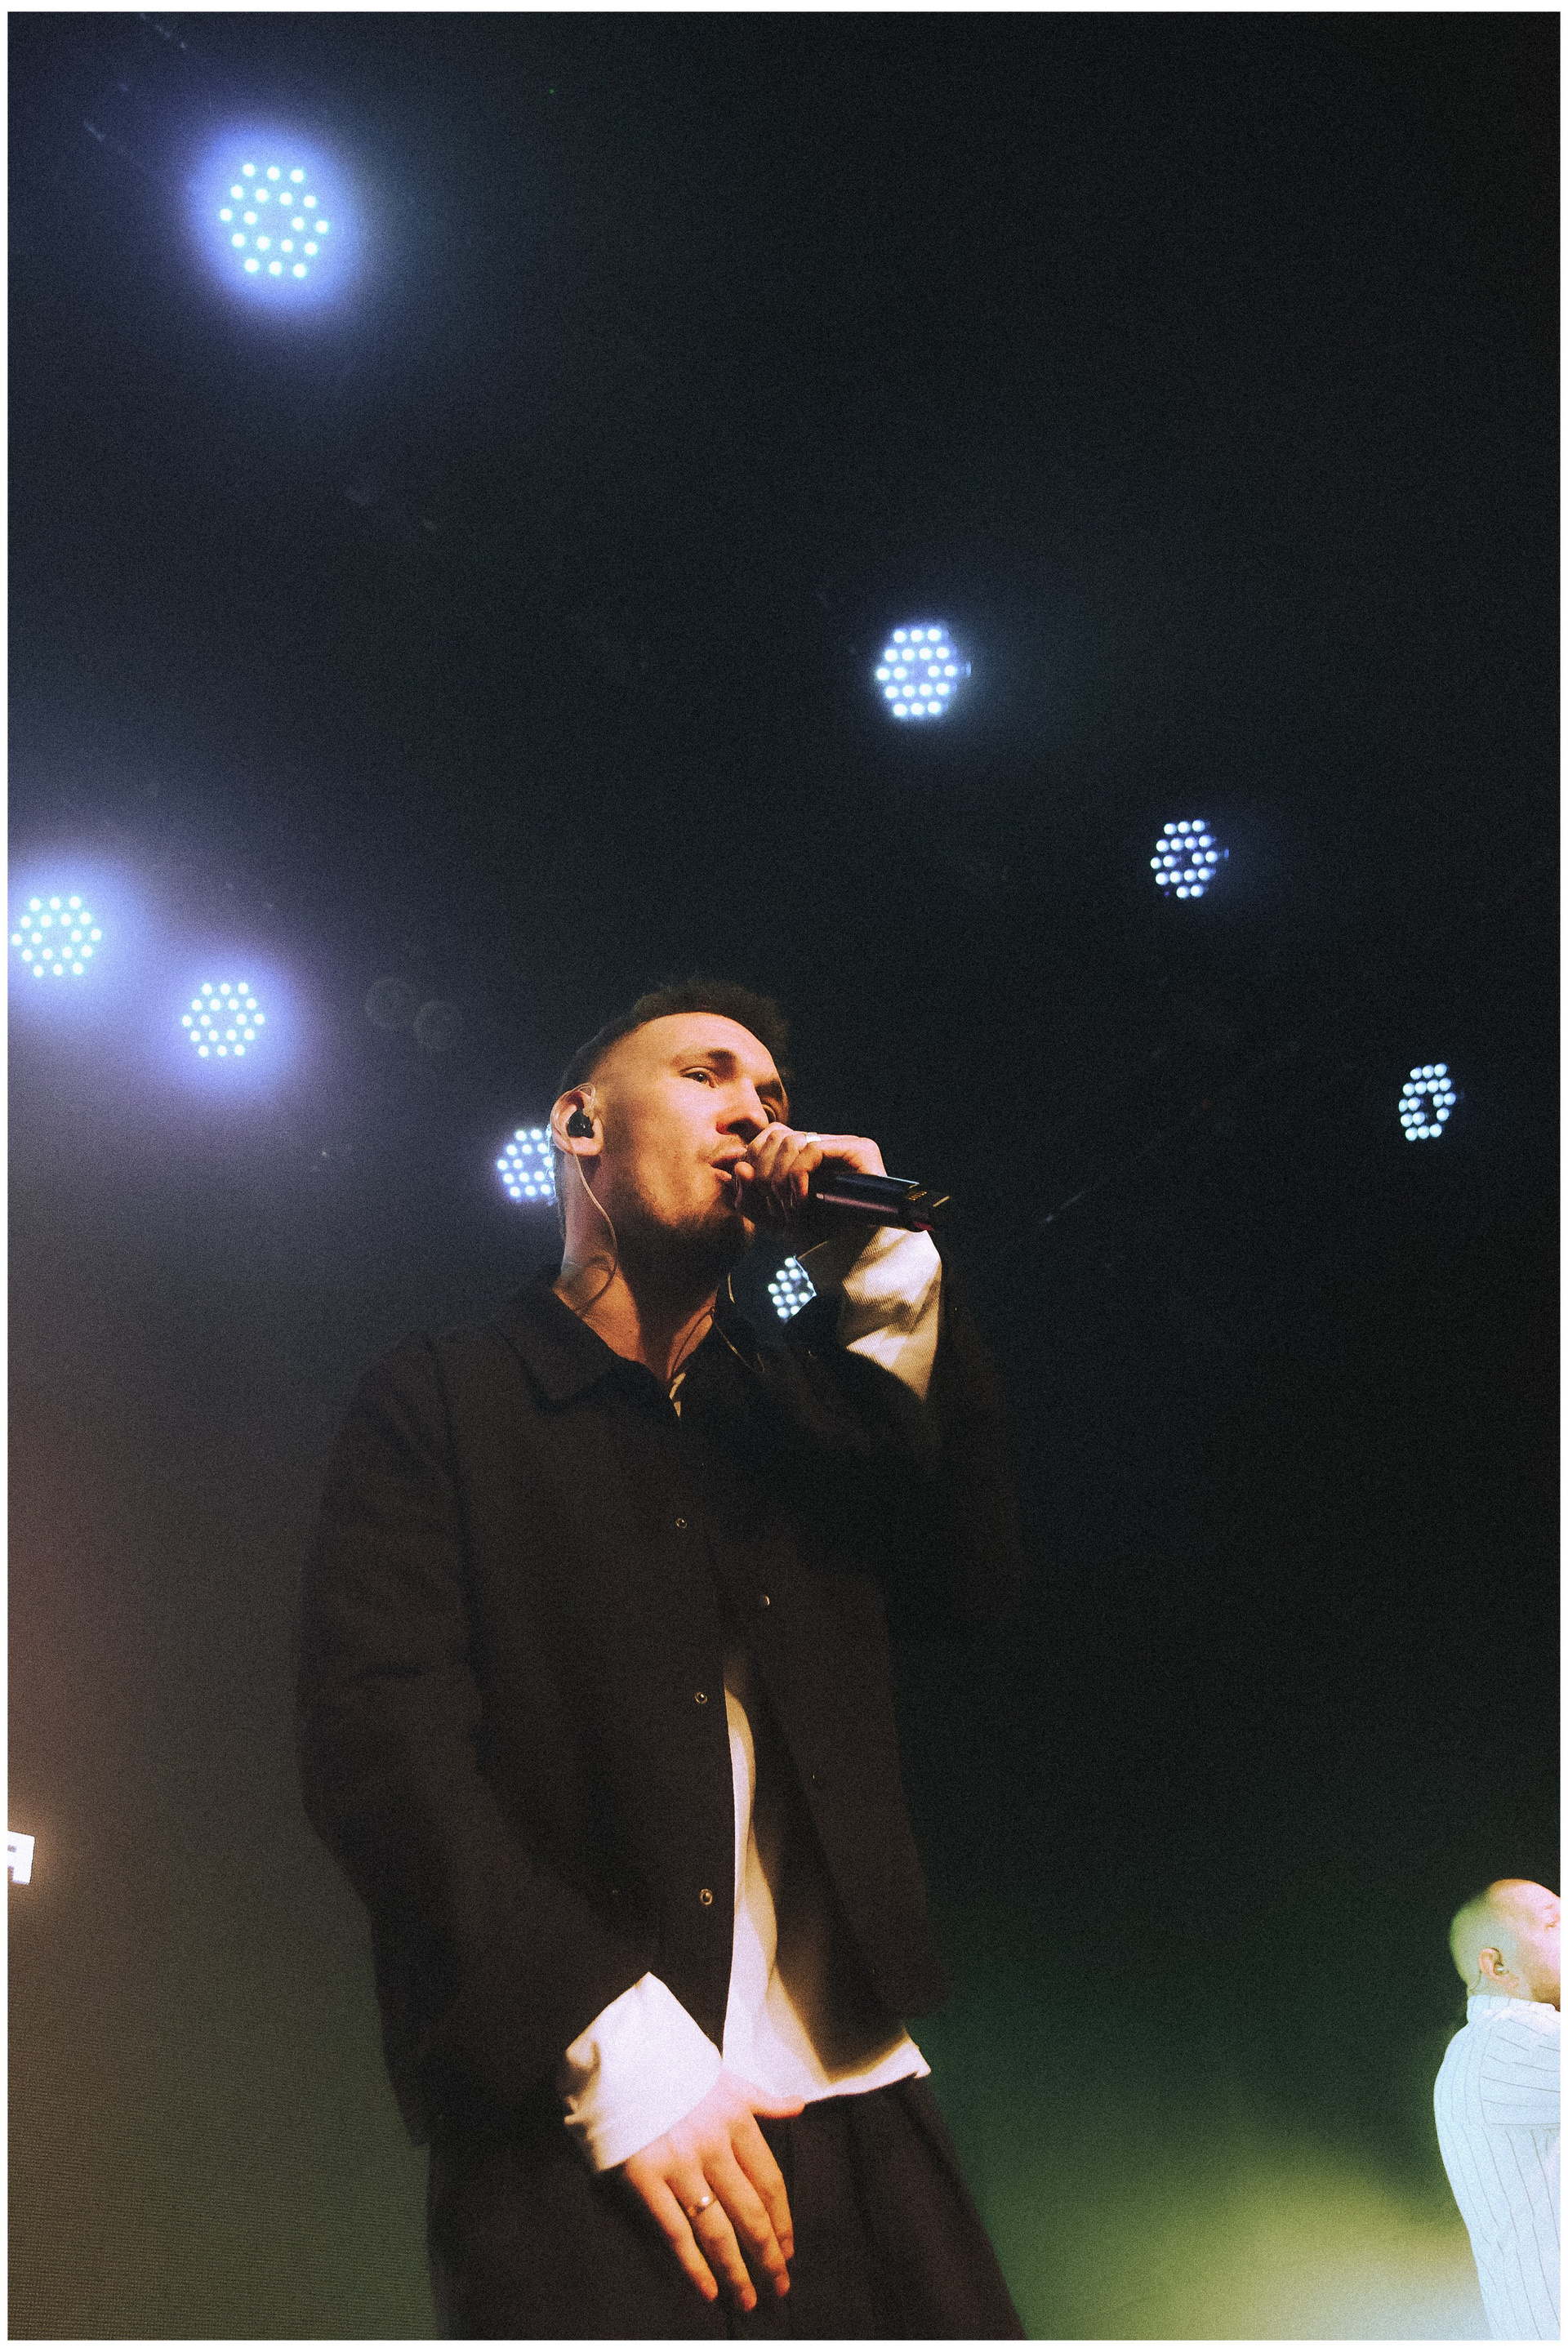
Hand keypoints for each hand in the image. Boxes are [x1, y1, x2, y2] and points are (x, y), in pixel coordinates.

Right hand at [616, 2067, 802, 2311]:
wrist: (619, 2057)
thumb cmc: (675, 2071)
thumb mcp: (725, 2078)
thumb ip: (762, 2101)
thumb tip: (799, 2107)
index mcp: (737, 2120)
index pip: (770, 2182)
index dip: (783, 2222)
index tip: (789, 2251)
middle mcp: (714, 2145)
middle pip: (750, 2213)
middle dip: (768, 2257)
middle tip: (780, 2288)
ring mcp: (680, 2164)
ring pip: (717, 2230)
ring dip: (736, 2271)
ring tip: (748, 2300)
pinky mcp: (645, 2178)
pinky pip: (676, 2232)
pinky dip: (694, 2266)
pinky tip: (709, 2290)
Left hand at [729, 1125, 886, 1234]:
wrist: (848, 1254)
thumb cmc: (811, 1235)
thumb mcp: (769, 1217)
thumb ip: (747, 1196)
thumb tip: (740, 1167)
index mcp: (802, 1153)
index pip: (767, 1136)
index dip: (753, 1160)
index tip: (756, 1195)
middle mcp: (823, 1142)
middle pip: (776, 1135)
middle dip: (765, 1174)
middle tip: (775, 1208)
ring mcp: (843, 1144)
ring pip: (792, 1141)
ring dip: (781, 1179)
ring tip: (790, 1209)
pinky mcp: (860, 1149)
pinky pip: (812, 1150)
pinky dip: (798, 1177)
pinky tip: (802, 1201)